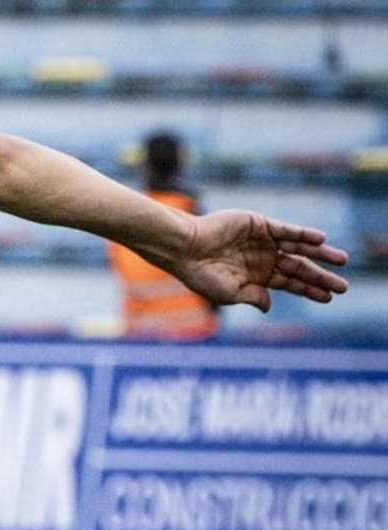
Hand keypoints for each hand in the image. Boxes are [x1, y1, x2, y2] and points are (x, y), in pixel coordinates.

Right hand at [171, 213, 348, 310]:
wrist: (185, 248)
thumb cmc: (201, 275)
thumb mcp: (229, 293)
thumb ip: (253, 297)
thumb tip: (271, 305)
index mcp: (257, 277)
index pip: (291, 284)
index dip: (310, 290)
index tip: (330, 297)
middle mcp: (264, 258)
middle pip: (299, 268)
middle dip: (321, 276)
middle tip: (343, 286)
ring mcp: (263, 241)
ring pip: (298, 248)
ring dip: (320, 254)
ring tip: (342, 260)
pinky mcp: (259, 224)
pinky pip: (286, 230)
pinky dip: (303, 234)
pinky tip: (320, 240)